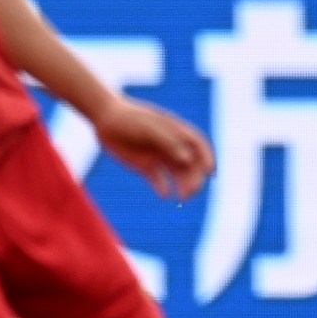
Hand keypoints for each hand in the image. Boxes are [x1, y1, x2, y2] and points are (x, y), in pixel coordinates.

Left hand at [94, 98, 215, 201]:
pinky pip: (159, 181)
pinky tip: (165, 195)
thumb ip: (169, 142)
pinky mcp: (146, 167)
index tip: (210, 172)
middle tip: (192, 192)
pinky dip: (164, 189)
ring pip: (178, 174)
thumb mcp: (150, 128)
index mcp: (178, 132)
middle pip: (191, 164)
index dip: (207, 158)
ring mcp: (160, 157)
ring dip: (183, 186)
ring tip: (182, 199)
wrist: (106, 120)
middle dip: (195, 179)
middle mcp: (172, 146)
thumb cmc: (130, 119)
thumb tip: (187, 160)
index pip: (199, 146)